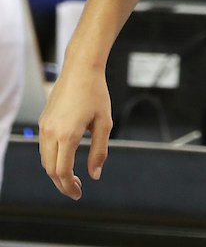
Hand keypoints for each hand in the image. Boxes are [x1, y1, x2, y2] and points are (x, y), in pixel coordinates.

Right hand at [39, 65, 112, 198]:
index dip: (69, 187)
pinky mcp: (43, 121)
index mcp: (67, 134)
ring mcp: (44, 127)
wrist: (81, 68)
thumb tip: (95, 175)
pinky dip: (52, 159)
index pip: (62, 171)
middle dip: (62, 184)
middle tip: (76, 190)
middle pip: (51, 170)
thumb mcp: (104, 122)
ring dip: (56, 172)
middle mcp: (51, 132)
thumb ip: (100, 151)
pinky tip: (65, 159)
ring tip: (72, 177)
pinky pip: (43, 148)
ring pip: (45, 160)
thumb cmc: (95, 92)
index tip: (79, 194)